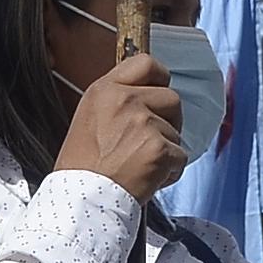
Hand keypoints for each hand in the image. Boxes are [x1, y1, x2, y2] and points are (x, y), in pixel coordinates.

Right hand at [53, 52, 186, 202]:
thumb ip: (117, 102)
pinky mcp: (159, 149)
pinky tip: (148, 179)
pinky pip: (180, 156)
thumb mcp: (90, 118)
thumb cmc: (83, 167)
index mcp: (105, 90)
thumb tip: (148, 98)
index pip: (146, 63)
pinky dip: (170, 171)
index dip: (159, 79)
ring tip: (140, 166)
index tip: (158, 94)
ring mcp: (144, 123)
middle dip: (169, 120)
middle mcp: (125, 101)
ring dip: (166, 149)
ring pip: (176, 131)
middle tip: (150, 142)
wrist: (82, 199)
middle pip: (172, 98)